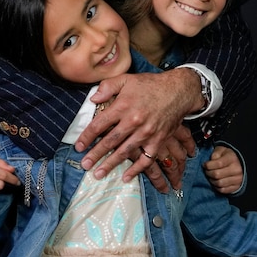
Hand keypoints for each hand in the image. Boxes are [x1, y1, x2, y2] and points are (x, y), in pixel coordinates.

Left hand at [76, 69, 198, 188]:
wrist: (177, 91)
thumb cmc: (149, 85)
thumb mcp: (126, 79)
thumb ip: (108, 87)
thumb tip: (92, 99)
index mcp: (123, 106)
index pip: (99, 124)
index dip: (87, 136)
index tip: (78, 146)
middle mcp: (133, 121)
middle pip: (110, 141)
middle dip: (95, 154)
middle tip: (84, 165)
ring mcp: (146, 132)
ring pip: (125, 152)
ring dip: (110, 164)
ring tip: (98, 174)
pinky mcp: (158, 140)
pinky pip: (146, 159)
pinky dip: (136, 170)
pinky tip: (126, 177)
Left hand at [204, 145, 243, 194]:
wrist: (239, 164)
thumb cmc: (227, 156)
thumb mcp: (221, 150)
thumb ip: (215, 153)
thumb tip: (210, 161)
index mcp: (232, 159)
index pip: (218, 163)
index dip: (208, 165)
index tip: (204, 165)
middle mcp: (236, 169)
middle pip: (217, 175)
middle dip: (208, 173)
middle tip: (207, 171)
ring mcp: (237, 179)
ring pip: (219, 183)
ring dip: (212, 181)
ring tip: (210, 177)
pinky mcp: (236, 187)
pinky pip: (223, 190)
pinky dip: (217, 187)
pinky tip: (215, 182)